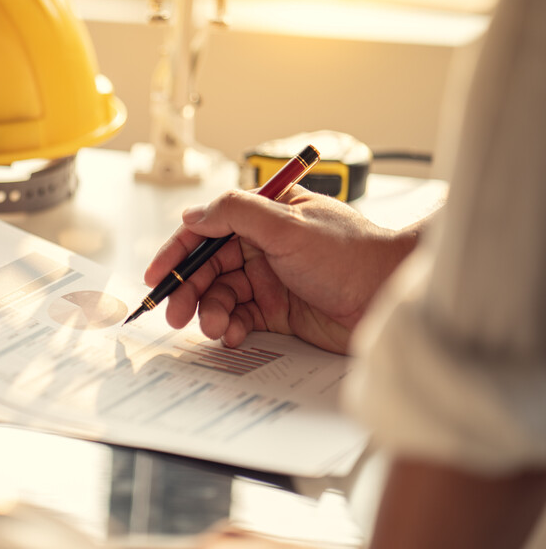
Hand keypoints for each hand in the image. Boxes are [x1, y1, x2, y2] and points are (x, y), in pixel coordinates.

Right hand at [144, 187, 420, 353]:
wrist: (392, 296)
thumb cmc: (352, 253)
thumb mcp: (288, 224)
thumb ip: (236, 213)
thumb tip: (192, 214)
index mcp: (263, 216)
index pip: (207, 230)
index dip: (177, 252)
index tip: (156, 276)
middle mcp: (262, 246)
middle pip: (208, 267)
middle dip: (188, 290)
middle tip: (175, 313)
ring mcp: (269, 280)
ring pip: (221, 296)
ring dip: (211, 312)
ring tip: (216, 327)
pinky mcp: (278, 312)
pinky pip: (240, 318)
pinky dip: (231, 327)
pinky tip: (234, 335)